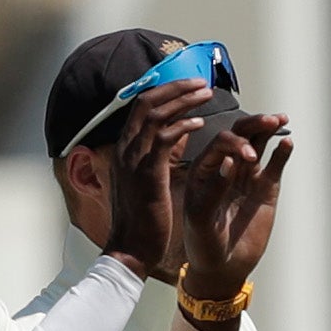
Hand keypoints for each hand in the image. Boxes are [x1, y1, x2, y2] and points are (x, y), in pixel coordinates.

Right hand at [102, 77, 216, 275]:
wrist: (131, 248)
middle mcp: (125, 148)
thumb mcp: (147, 178)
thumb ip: (157, 153)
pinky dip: (183, 126)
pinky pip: (164, 138)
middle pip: (146, 101)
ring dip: (183, 101)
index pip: (140, 106)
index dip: (165, 90)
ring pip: (156, 114)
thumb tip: (176, 133)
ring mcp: (133, 159)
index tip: (188, 85)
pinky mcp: (147, 173)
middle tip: (200, 82)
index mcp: (124, 148)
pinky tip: (201, 123)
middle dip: (175, 87)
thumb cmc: (143, 217)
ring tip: (206, 94)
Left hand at [180, 114, 291, 301]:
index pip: (219, 144)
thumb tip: (228, 160)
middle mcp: (225, 167)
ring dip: (268, 130)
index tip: (246, 154)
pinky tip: (288, 143)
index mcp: (204, 170)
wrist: (223, 267)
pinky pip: (274, 166)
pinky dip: (281, 154)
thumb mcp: (202, 219)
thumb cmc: (204, 243)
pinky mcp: (266, 189)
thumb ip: (213, 190)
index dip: (233, 143)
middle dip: (253, 125)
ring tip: (280, 119)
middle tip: (268, 119)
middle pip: (240, 136)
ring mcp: (247, 177)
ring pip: (258, 145)